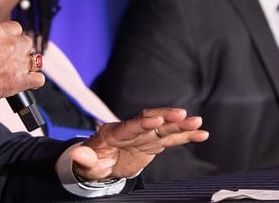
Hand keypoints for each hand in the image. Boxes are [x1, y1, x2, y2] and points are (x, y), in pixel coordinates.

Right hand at [0, 21, 44, 110]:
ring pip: (33, 58)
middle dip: (18, 48)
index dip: (10, 34)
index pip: (15, 26)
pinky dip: (34, 80)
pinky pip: (38, 79)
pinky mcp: (19, 82)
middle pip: (26, 41)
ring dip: (25, 62)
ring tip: (15, 68)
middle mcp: (9, 44)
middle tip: (7, 56)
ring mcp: (16, 64)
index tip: (5, 40)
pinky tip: (27, 80)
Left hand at [70, 108, 208, 180]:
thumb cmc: (91, 162)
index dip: (142, 123)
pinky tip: (202, 134)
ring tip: (198, 123)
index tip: (156, 119)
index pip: (129, 126)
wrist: (100, 162)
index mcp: (113, 133)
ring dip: (181, 125)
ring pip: (164, 127)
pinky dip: (186, 136)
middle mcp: (131, 129)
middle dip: (166, 117)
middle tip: (183, 115)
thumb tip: (76, 153)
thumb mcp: (85, 164)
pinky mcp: (153, 142)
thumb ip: (83, 159)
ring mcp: (144, 134)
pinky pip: (171, 138)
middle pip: (150, 120)